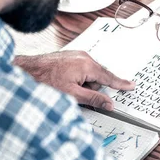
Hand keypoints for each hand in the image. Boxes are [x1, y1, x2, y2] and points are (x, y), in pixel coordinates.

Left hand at [14, 51, 134, 109]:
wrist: (28, 70)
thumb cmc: (45, 80)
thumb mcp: (72, 95)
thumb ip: (93, 99)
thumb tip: (108, 104)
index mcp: (87, 65)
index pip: (109, 77)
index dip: (120, 84)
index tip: (131, 86)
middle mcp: (83, 57)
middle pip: (97, 78)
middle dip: (89, 89)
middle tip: (76, 94)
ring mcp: (76, 56)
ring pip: (87, 76)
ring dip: (81, 85)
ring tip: (65, 87)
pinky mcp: (69, 58)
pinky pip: (80, 71)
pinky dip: (75, 80)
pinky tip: (63, 83)